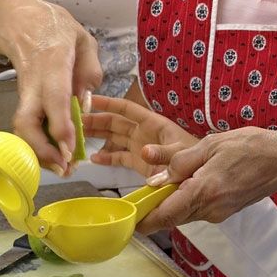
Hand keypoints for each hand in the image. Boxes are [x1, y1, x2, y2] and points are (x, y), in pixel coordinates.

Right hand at [8, 0, 102, 172]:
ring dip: (40, 152)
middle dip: (42, 150)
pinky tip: (55, 154)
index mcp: (53, 62)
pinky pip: (28, 127)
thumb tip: (85, 103)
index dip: (60, 126)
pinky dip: (39, 144)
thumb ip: (90, 71)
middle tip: (63, 168)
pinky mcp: (23, 100)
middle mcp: (34, 82)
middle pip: (26, 122)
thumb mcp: (84, 40)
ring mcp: (24, 93)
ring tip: (62, 168)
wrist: (18, 21)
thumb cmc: (55, 29)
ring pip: (23, 129)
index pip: (54, 98)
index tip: (68, 149)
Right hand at [83, 95, 197, 177]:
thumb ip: (164, 153)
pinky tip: (93, 159)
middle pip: (115, 122)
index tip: (88, 100)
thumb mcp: (181, 153)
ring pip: (114, 138)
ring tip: (78, 137)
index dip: (108, 103)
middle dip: (96, 120)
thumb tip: (144, 151)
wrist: (201, 177)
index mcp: (153, 123)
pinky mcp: (140, 163)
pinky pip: (119, 157)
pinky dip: (107, 157)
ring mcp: (140, 147)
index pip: (126, 109)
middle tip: (74, 121)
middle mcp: (143, 132)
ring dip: (97, 137)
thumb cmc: (195, 159)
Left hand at [131, 128, 276, 230]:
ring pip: (184, 214)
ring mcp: (219, 213)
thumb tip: (154, 178)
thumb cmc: (251, 147)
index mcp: (204, 191)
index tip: (126, 220)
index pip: (165, 216)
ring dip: (170, 203)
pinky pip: (197, 209)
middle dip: (153, 209)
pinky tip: (186, 182)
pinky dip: (185, 200)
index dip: (142, 222)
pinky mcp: (225, 211)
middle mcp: (211, 209)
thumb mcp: (210, 144)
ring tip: (163, 182)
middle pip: (171, 217)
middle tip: (138, 195)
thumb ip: (179, 161)